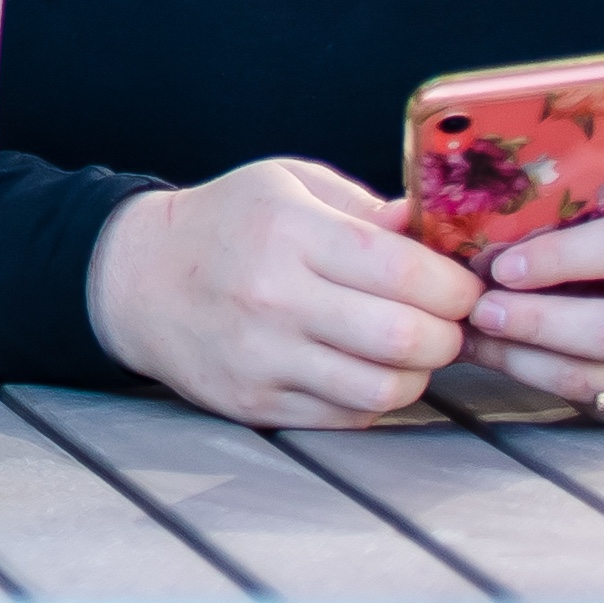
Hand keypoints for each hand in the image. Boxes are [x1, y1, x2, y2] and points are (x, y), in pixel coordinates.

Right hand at [90, 158, 483, 425]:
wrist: (140, 278)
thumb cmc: (229, 221)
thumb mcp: (288, 184)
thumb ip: (364, 208)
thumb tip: (434, 232)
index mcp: (289, 230)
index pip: (402, 269)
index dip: (454, 284)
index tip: (464, 285)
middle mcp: (276, 296)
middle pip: (404, 337)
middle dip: (449, 334)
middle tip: (449, 322)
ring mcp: (264, 358)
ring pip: (382, 389)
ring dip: (417, 373)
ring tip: (410, 348)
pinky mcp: (257, 405)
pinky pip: (348, 418)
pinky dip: (373, 397)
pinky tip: (366, 368)